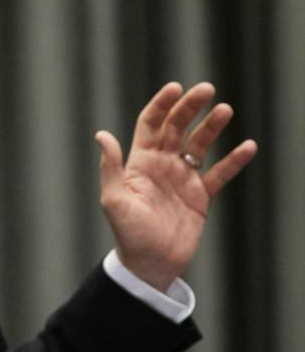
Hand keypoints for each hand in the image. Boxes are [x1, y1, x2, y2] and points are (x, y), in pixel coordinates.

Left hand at [95, 82, 256, 290]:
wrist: (150, 264)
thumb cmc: (128, 233)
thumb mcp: (114, 200)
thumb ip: (111, 167)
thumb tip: (102, 135)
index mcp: (139, 162)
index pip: (150, 124)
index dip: (162, 105)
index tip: (176, 88)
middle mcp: (161, 165)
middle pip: (177, 127)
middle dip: (190, 107)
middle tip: (207, 89)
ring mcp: (182, 179)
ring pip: (200, 145)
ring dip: (212, 127)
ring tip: (225, 110)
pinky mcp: (200, 196)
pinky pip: (220, 174)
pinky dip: (233, 160)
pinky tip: (247, 146)